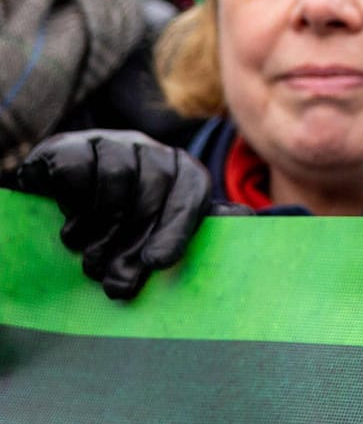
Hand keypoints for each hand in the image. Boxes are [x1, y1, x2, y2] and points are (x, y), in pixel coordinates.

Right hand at [3, 130, 212, 299]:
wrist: (55, 190)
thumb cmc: (115, 217)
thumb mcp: (155, 221)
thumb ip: (192, 222)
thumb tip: (246, 218)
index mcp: (176, 166)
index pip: (192, 188)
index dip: (178, 225)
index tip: (158, 262)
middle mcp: (147, 148)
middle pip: (155, 186)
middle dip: (135, 239)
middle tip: (117, 282)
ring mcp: (107, 142)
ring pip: (117, 176)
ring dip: (102, 226)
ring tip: (91, 260)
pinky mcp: (67, 145)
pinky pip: (77, 168)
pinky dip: (73, 201)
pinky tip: (71, 225)